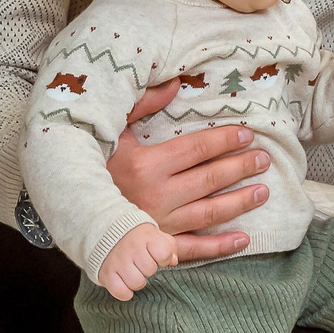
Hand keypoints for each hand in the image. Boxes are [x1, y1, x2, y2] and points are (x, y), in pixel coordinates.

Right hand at [96, 222, 177, 300]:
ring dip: (137, 281)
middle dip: (148, 269)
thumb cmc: (136, 238)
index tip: (156, 255)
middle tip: (140, 263)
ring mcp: (117, 261)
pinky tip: (124, 283)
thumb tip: (173, 261)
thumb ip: (169, 246)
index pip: (164, 254)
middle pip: (150, 270)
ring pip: (136, 283)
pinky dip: (124, 292)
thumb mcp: (155, 236)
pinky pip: (121, 292)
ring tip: (133, 273)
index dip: (163, 258)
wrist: (105, 233)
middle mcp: (130, 248)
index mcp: (145, 236)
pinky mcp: (106, 274)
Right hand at [106, 77, 260, 258]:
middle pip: (210, 178)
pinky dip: (220, 246)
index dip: (225, 140)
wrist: (70, 208)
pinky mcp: (158, 246)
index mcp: (147, 165)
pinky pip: (194, 248)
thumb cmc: (93, 166)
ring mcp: (160, 224)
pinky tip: (243, 239)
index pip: (197, 149)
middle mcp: (157, 196)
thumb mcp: (112, 130)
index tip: (247, 135)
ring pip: (210, 212)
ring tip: (264, 191)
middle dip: (241, 167)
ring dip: (240, 202)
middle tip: (264, 159)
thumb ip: (143, 104)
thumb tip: (175, 84)